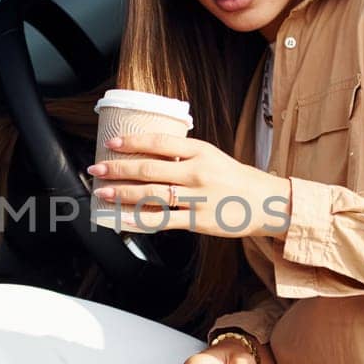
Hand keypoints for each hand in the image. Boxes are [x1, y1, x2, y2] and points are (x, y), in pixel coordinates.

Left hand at [86, 133, 290, 237]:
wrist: (267, 203)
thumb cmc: (236, 179)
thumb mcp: (213, 157)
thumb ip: (184, 156)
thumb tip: (149, 156)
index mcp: (201, 152)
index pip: (159, 142)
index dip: (132, 142)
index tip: (111, 143)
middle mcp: (197, 172)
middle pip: (149, 169)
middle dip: (118, 169)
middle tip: (96, 169)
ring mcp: (197, 198)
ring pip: (152, 195)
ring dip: (122, 193)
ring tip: (103, 192)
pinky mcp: (198, 221)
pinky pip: (163, 220)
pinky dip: (140, 219)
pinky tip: (122, 218)